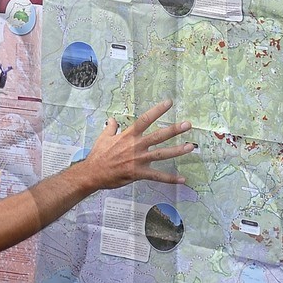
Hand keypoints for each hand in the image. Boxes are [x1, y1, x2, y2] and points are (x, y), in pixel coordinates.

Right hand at [80, 100, 194, 189]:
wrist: (92, 173)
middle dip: (174, 130)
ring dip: (177, 151)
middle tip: (188, 124)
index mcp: (128, 135)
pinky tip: (182, 179)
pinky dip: (170, 178)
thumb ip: (111, 128)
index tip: (169, 103)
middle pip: (158, 135)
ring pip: (161, 154)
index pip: (145, 119)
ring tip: (190, 147)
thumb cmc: (98, 155)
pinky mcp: (138, 173)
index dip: (157, 110)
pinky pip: (157, 176)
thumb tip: (112, 119)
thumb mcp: (103, 138)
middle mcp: (136, 146)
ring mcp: (138, 160)